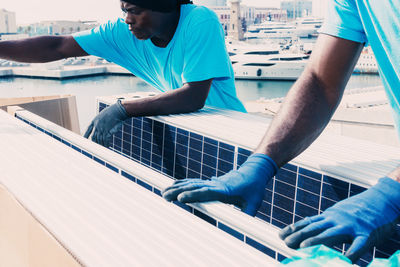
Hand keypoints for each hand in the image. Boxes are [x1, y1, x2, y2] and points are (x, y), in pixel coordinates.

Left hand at [84, 100, 128, 146]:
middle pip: (94, 136)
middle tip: (96, 148)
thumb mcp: (105, 115)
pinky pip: (105, 139)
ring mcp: (101, 128)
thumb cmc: (114, 111)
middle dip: (95, 143)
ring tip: (103, 149)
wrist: (117, 110)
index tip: (83, 139)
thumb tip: (107, 129)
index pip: (88, 129)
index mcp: (95, 120)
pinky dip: (106, 144)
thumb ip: (103, 122)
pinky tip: (107, 147)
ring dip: (101, 145)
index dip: (86, 135)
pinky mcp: (107, 130)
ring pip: (99, 139)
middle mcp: (96, 125)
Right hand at [162, 153, 277, 215]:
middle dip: (178, 191)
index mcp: (224, 190)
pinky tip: (173, 185)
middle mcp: (215, 185)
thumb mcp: (254, 203)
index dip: (193, 195)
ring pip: (191, 183)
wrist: (254, 172)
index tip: (180, 198)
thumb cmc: (254, 188)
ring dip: (177, 187)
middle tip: (165, 196)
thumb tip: (244, 226)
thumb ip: (248, 214)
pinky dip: (182, 183)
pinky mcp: (210, 183)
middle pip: (194, 187)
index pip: (205, 192)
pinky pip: (194, 182)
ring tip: (163, 192)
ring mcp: (211, 182)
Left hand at [279, 177, 399, 262]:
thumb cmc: (358, 209)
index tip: (280, 234)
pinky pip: (358, 244)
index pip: (308, 223)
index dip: (294, 229)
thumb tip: (307, 227)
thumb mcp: (338, 213)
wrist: (382, 199)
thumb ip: (324, 221)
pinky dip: (351, 252)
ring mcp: (351, 226)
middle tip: (286, 242)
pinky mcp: (367, 233)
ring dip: (317, 240)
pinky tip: (345, 260)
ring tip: (304, 246)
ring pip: (331, 233)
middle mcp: (337, 219)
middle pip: (315, 228)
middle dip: (299, 235)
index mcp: (330, 216)